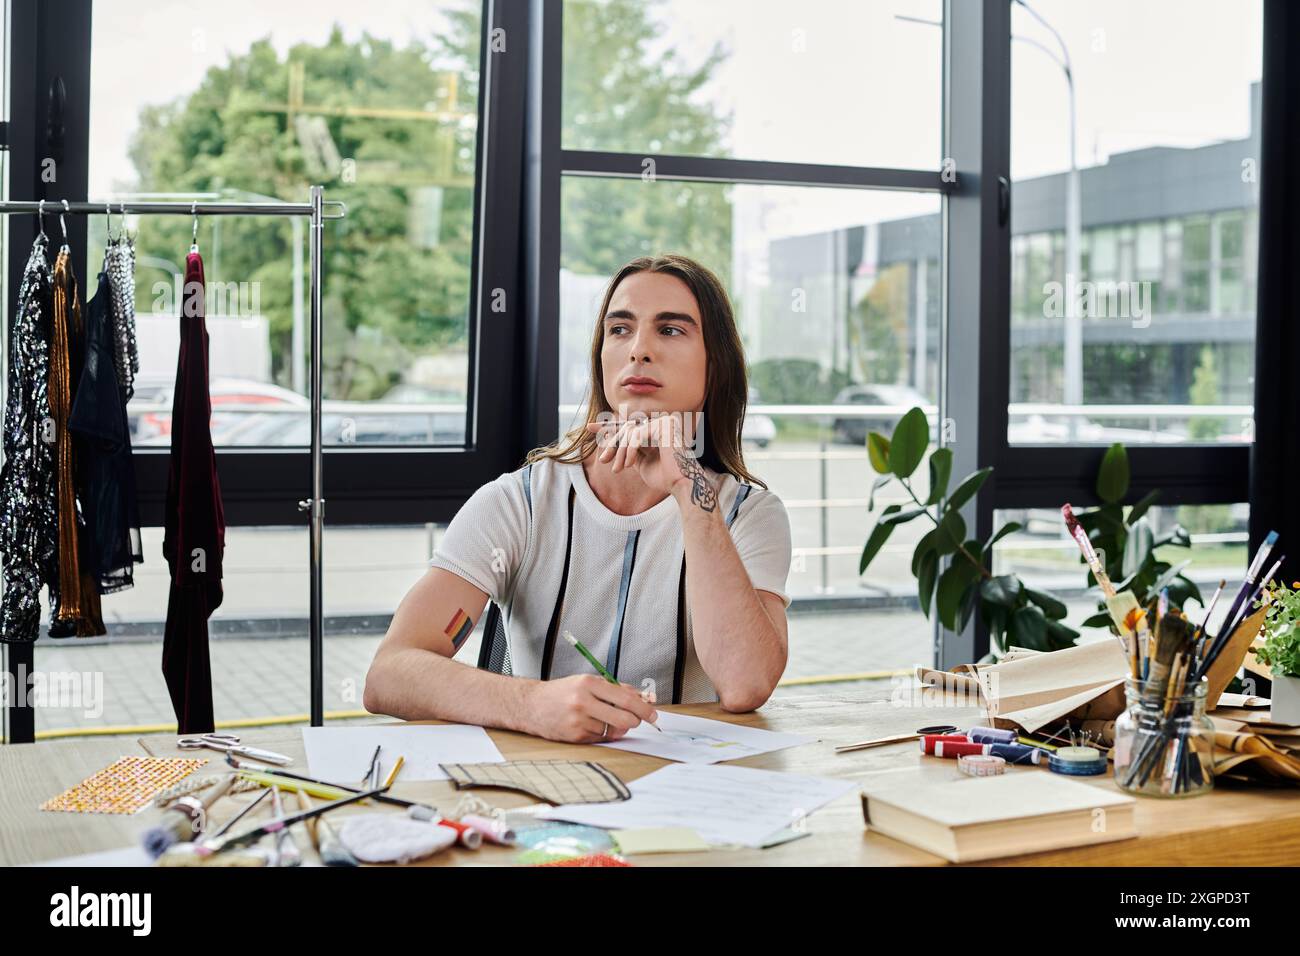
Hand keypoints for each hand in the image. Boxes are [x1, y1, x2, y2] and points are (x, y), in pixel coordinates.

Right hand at [521, 674, 659, 743]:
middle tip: (634, 720)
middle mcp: (583, 701)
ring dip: (613, 726)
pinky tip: (589, 725)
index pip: (626, 698)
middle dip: (634, 721)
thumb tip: (643, 698)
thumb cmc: (562, 692)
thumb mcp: (588, 682)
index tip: (653, 714)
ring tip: (599, 717)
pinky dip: (601, 733)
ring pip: (613, 730)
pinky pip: (600, 738)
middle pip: (624, 718)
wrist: (531, 705)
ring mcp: (578, 721)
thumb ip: (616, 689)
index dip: (644, 708)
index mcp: (589, 684)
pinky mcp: (575, 736)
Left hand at [585, 414, 703, 498]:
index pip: (629, 425)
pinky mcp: (664, 425)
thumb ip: (629, 451)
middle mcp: (661, 422)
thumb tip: (610, 441)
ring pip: (630, 431)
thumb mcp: (640, 463)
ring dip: (620, 451)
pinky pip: (637, 435)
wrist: (680, 485)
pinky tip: (628, 464)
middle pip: (627, 428)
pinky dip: (629, 451)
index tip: (590, 427)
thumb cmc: (664, 478)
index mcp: (656, 429)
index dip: (608, 426)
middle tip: (603, 459)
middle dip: (612, 444)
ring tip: (618, 468)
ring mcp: (663, 421)